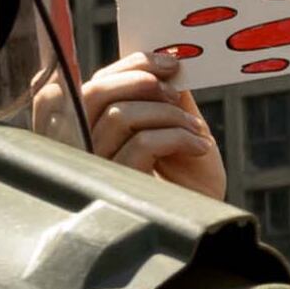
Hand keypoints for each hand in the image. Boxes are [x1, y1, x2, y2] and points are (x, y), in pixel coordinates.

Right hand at [54, 53, 225, 200]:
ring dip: (168, 113)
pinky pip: (142, 144)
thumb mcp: (178, 128)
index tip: (169, 61)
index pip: (90, 86)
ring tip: (197, 129)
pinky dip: (178, 136)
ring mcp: (96, 171)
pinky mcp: (117, 188)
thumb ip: (166, 97)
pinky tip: (200, 147)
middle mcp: (83, 151)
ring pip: (119, 116)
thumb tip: (166, 62)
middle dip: (142, 79)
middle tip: (177, 87)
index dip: (127, 65)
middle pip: (93, 93)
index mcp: (92, 132)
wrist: (206, 227)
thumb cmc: (190, 181)